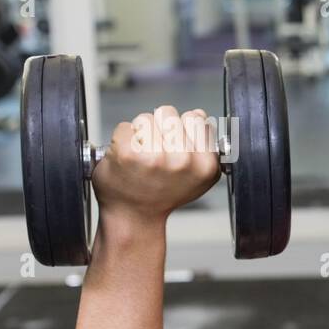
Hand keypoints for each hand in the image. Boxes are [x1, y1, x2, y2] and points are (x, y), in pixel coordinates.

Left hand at [92, 106, 220, 222]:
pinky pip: (125, 126)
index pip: (196, 117)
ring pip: (145, 118)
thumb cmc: (163, 194)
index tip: (177, 144)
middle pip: (169, 112)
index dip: (183, 127)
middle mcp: (182, 160)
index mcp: (204, 164)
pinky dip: (123, 138)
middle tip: (157, 149)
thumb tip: (201, 116)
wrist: (134, 215)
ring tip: (142, 155)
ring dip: (141, 132)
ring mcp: (154, 156)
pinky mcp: (127, 153)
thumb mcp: (198, 177)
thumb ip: (205, 146)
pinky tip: (128, 157)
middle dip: (161, 126)